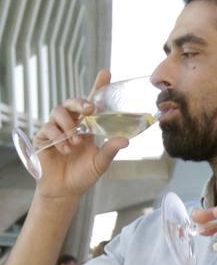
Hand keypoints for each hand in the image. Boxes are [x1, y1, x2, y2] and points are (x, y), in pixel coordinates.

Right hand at [34, 69, 128, 198]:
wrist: (65, 191)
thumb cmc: (83, 175)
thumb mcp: (100, 162)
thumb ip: (110, 150)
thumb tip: (126, 140)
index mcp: (86, 126)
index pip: (91, 103)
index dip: (97, 86)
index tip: (105, 73)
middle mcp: (70, 124)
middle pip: (71, 102)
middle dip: (80, 102)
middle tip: (90, 109)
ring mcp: (55, 129)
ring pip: (58, 111)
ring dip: (69, 124)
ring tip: (76, 142)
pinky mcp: (43, 138)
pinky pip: (48, 128)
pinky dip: (58, 137)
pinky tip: (65, 149)